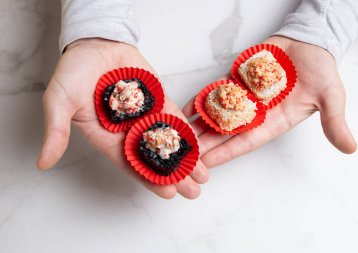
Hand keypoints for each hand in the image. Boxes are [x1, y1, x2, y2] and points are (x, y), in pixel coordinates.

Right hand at [37, 38, 207, 198]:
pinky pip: (173, 118)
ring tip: (203, 174)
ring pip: (168, 141)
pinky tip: (200, 145)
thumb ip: (55, 130)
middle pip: (153, 157)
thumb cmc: (73, 71)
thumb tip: (42, 163)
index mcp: (106, 137)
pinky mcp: (157, 100)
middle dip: (174, 175)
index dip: (148, 179)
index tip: (168, 194)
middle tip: (193, 191)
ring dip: (185, 158)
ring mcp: (145, 115)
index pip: (129, 163)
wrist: (94, 43)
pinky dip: (186, 131)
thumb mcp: (59, 100)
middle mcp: (127, 130)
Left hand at [183, 36, 356, 167]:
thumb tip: (350, 148)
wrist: (309, 43)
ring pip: (216, 113)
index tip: (207, 164)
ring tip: (179, 133)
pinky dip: (202, 99)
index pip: (246, 142)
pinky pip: (216, 90)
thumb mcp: (330, 97)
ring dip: (199, 124)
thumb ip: (334, 122)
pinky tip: (187, 107)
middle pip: (225, 132)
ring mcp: (243, 96)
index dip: (226, 153)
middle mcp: (254, 113)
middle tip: (185, 154)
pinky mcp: (236, 79)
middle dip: (205, 143)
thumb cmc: (320, 70)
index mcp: (273, 122)